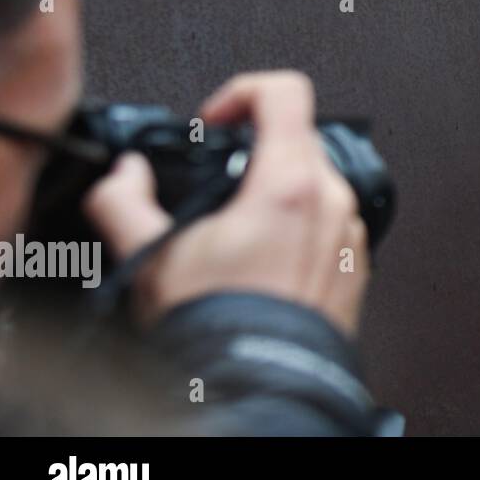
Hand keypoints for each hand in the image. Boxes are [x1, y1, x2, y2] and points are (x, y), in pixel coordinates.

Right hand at [84, 71, 368, 335]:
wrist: (262, 386)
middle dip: (254, 149)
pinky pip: (330, 223)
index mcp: (291, 184)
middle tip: (218, 180)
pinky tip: (263, 261)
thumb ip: (125, 199)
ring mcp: (351, 234)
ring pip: (317, 183)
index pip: (285, 92)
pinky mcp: (356, 264)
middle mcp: (333, 203)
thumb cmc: (222, 327)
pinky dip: (298, 226)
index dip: (242, 92)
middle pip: (300, 138)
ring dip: (277, 190)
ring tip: (236, 229)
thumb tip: (124, 176)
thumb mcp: (153, 256)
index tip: (216, 121)